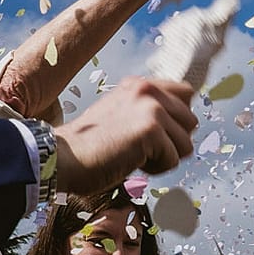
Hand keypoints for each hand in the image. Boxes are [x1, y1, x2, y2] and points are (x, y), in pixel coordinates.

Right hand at [55, 78, 197, 190]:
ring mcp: (151, 109)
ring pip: (186, 144)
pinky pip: (174, 160)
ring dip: (164, 157)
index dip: (177, 120)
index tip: (158, 135)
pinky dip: (156, 170)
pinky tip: (131, 162)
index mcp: (139, 85)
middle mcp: (147, 90)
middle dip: (172, 142)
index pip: (186, 94)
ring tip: (135, 155)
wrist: (63, 158)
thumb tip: (183, 125)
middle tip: (142, 149)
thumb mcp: (121, 115)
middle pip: (191, 121)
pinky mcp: (151, 130)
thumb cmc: (89, 146)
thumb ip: (149, 112)